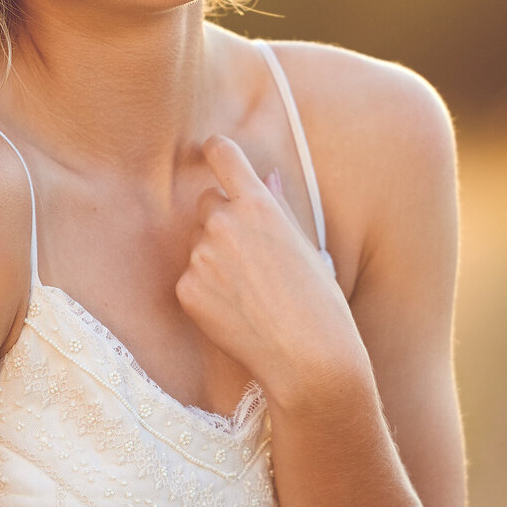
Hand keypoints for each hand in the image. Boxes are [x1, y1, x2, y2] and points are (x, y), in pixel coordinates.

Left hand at [174, 135, 368, 410]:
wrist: (308, 357)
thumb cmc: (319, 301)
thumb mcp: (306, 245)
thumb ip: (279, 207)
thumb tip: (267, 176)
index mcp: (259, 205)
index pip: (223, 154)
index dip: (217, 150)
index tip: (212, 150)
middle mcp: (224, 223)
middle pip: (206, 202)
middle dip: (221, 218)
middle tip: (250, 254)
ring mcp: (201, 257)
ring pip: (197, 243)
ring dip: (213, 256)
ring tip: (249, 290)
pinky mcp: (186, 290)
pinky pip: (190, 278)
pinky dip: (205, 291)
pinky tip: (235, 311)